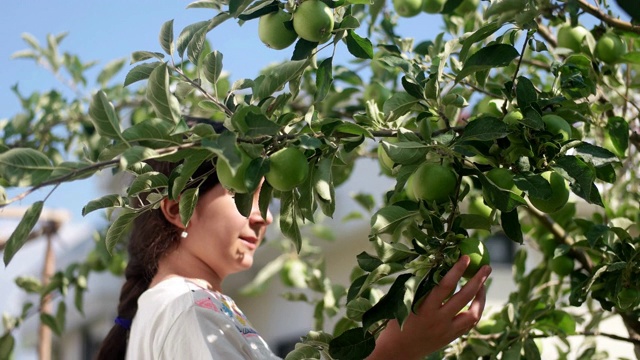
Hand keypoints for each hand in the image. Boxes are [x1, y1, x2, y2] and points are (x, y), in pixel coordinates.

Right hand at [367, 255, 490, 359]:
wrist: (398, 351)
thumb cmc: (397, 323)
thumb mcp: (405, 303)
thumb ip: (421, 288)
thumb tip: (436, 267)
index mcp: (426, 309)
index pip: (446, 286)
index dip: (457, 270)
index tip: (466, 258)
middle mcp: (439, 320)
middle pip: (465, 298)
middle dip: (478, 281)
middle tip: (486, 268)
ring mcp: (448, 331)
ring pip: (473, 314)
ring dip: (481, 298)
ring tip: (483, 285)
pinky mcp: (451, 338)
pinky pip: (469, 324)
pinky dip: (474, 311)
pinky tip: (475, 302)